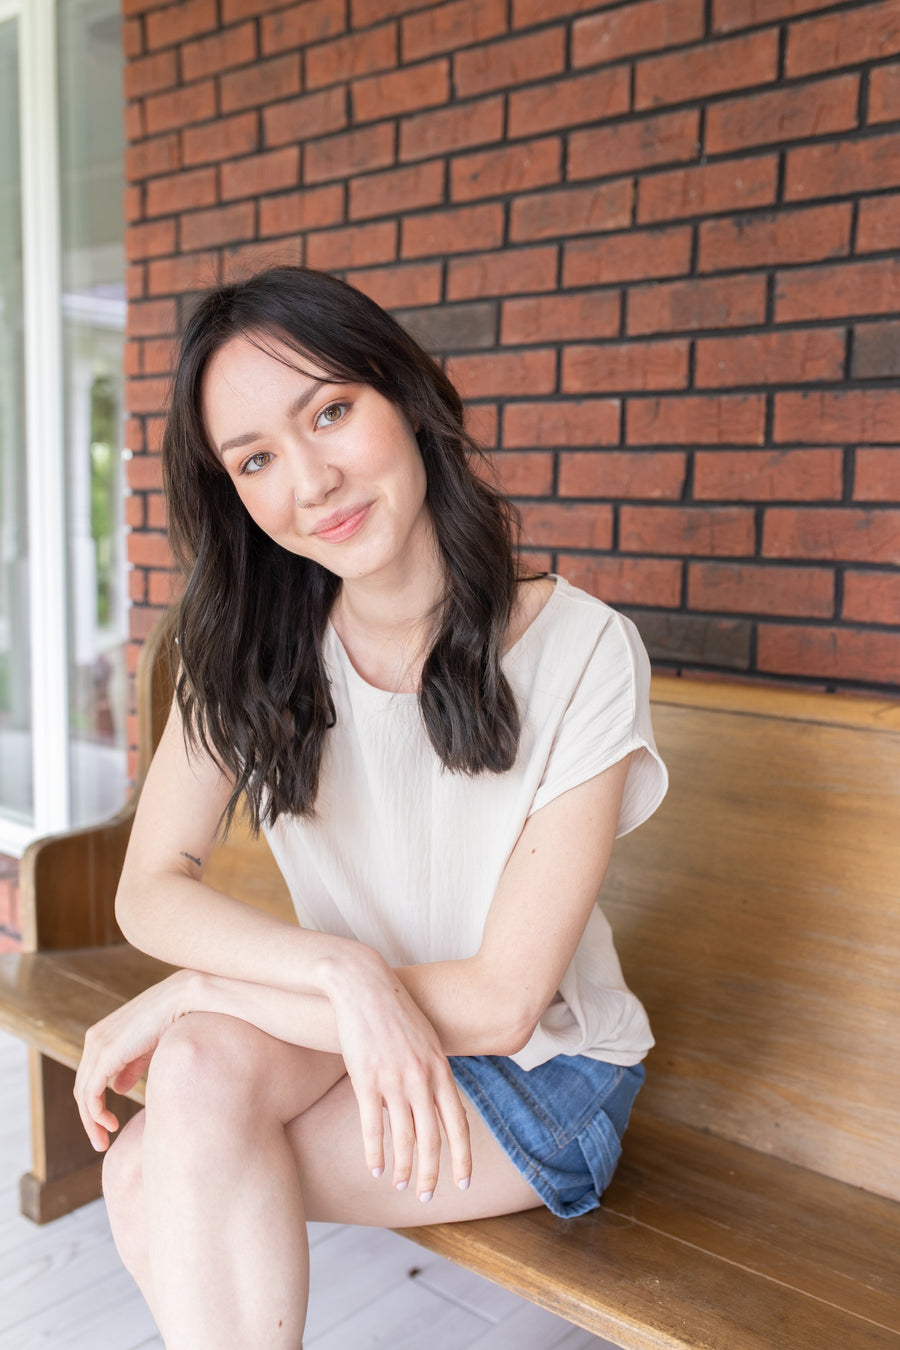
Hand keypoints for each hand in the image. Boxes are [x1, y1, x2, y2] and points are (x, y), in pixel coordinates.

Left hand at [74, 971, 190, 1150]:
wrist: (181, 1000)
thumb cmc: (171, 1020)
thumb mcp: (146, 1048)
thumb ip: (130, 1067)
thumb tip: (117, 1088)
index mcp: (101, 1036)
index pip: (89, 1078)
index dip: (95, 1104)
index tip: (108, 1126)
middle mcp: (93, 1040)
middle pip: (82, 1088)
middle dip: (89, 1119)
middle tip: (101, 1142)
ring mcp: (97, 1046)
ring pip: (83, 1094)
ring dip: (91, 1121)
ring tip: (104, 1140)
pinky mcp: (105, 1054)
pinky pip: (91, 1093)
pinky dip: (96, 1113)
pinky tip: (111, 1125)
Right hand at [327, 950, 471, 1202]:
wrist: (365, 985)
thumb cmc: (396, 1011)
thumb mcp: (425, 1039)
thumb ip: (432, 1070)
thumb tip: (434, 1099)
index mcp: (440, 1070)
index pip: (457, 1123)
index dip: (462, 1157)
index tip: (464, 1183)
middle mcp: (421, 1079)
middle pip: (431, 1139)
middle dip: (431, 1173)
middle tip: (427, 1197)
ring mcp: (393, 1081)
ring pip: (403, 1138)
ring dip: (403, 1168)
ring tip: (401, 1186)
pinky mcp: (365, 1080)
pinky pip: (372, 1127)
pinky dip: (375, 1153)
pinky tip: (376, 1170)